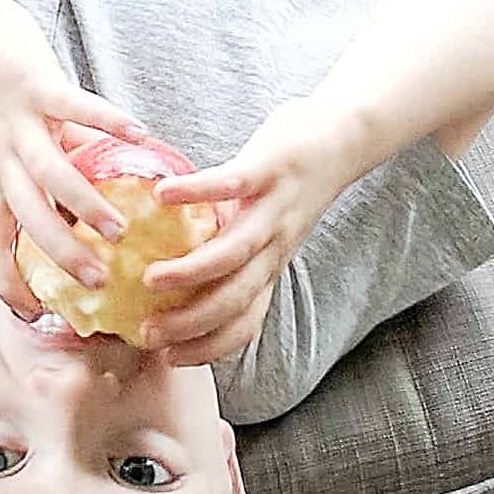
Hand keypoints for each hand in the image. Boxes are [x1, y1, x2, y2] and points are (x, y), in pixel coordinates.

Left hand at [0, 2, 145, 320]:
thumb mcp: (8, 137)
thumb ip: (50, 163)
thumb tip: (96, 192)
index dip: (6, 278)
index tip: (32, 313)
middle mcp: (1, 155)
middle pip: (25, 217)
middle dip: (60, 255)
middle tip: (97, 283)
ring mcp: (16, 120)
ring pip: (48, 172)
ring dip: (84, 203)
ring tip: (120, 229)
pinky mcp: (32, 83)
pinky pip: (74, 107)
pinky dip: (108, 121)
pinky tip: (141, 135)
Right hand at [143, 100, 356, 364]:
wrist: (344, 137)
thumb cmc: (292, 182)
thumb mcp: (268, 227)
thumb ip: (230, 245)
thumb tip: (173, 259)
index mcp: (271, 264)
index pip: (245, 322)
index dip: (209, 347)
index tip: (167, 356)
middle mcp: (275, 245)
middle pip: (236, 298)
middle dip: (191, 322)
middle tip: (148, 331)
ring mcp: (275, 208)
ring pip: (235, 252)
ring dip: (192, 272)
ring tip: (150, 279)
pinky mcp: (271, 167)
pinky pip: (232, 183)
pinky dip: (196, 192)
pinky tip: (163, 195)